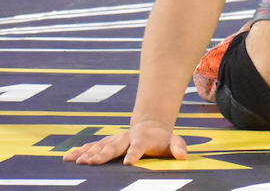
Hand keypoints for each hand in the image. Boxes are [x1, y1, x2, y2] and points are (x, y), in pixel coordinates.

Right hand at [63, 121, 186, 165]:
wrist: (151, 127)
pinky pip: (92, 146)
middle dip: (103, 154)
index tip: (128, 162)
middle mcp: (126, 138)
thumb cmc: (163, 139)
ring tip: (77, 161)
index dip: (134, 154)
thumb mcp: (174, 141)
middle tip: (92, 162)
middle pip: (114, 146)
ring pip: (100, 146)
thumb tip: (183, 156)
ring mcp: (115, 139)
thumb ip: (178, 147)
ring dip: (88, 153)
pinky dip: (80, 151)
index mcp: (143, 139)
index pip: (138, 146)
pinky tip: (68, 157)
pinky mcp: (107, 142)